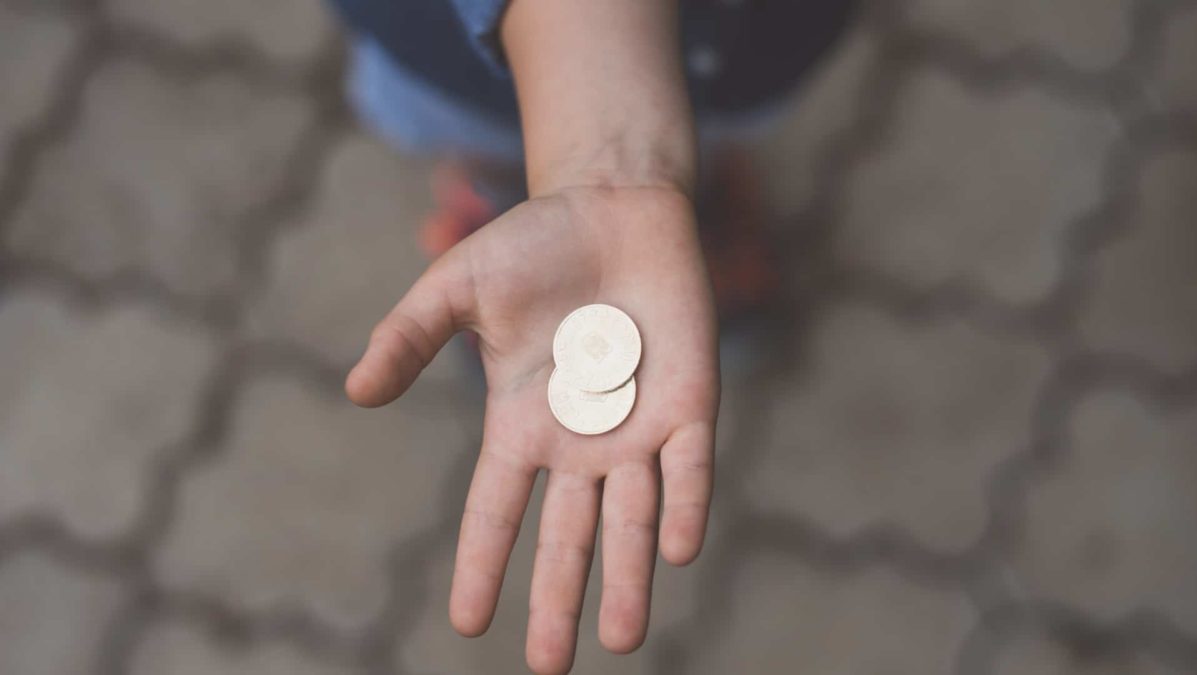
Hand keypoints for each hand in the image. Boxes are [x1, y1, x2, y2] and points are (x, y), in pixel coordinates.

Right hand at [346, 185, 718, 673]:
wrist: (615, 207)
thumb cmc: (534, 246)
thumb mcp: (458, 288)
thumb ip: (410, 337)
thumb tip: (356, 392)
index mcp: (521, 424)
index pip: (496, 509)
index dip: (480, 563)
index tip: (464, 622)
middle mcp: (579, 442)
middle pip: (567, 536)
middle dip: (557, 600)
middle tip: (549, 667)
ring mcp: (637, 426)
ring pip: (632, 519)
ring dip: (628, 577)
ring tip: (620, 639)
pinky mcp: (690, 402)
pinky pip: (689, 467)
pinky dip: (685, 505)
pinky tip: (678, 551)